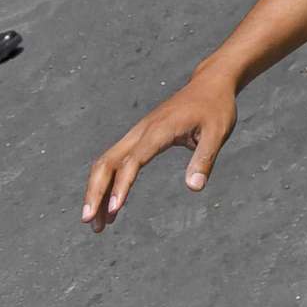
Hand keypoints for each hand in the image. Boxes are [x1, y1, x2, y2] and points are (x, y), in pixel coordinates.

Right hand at [81, 71, 239, 231]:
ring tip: (95, 223)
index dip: (122, 185)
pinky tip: (111, 206)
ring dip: (96, 191)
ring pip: (105, 163)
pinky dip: (108, 183)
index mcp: (159, 130)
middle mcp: (141, 131)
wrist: (210, 83)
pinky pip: (115, 161)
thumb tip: (194, 187)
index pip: (133, 161)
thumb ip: (205, 159)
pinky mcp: (139, 137)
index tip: (115, 209)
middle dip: (95, 192)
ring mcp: (137, 133)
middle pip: (106, 163)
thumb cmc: (216, 107)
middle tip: (89, 222)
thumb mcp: (218, 132)